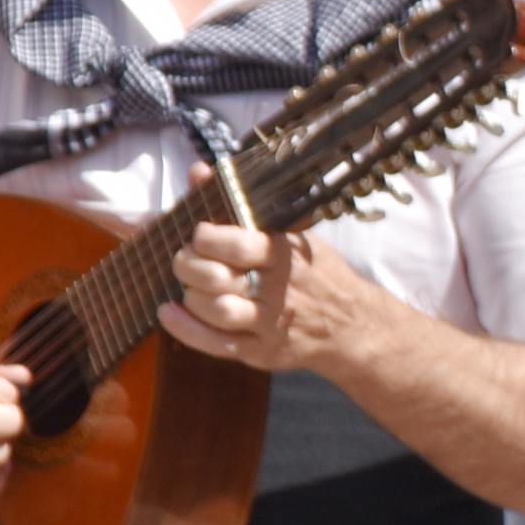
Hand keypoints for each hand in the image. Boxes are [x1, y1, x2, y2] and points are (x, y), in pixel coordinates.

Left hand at [161, 208, 383, 376]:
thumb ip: (240, 208)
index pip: (238, 246)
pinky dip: (185, 329)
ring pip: (214, 311)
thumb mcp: (294, 236)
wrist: (356, 327)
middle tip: (186, 259)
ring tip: (190, 284)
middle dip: (188, 265)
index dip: (206, 237)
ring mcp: (272, 325)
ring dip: (190, 295)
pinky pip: (216, 344)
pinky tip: (169, 313)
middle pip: (217, 279)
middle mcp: (281, 292)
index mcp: (289, 257)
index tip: (201, 234)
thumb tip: (198, 172)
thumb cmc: (318, 274)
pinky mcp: (263, 352)